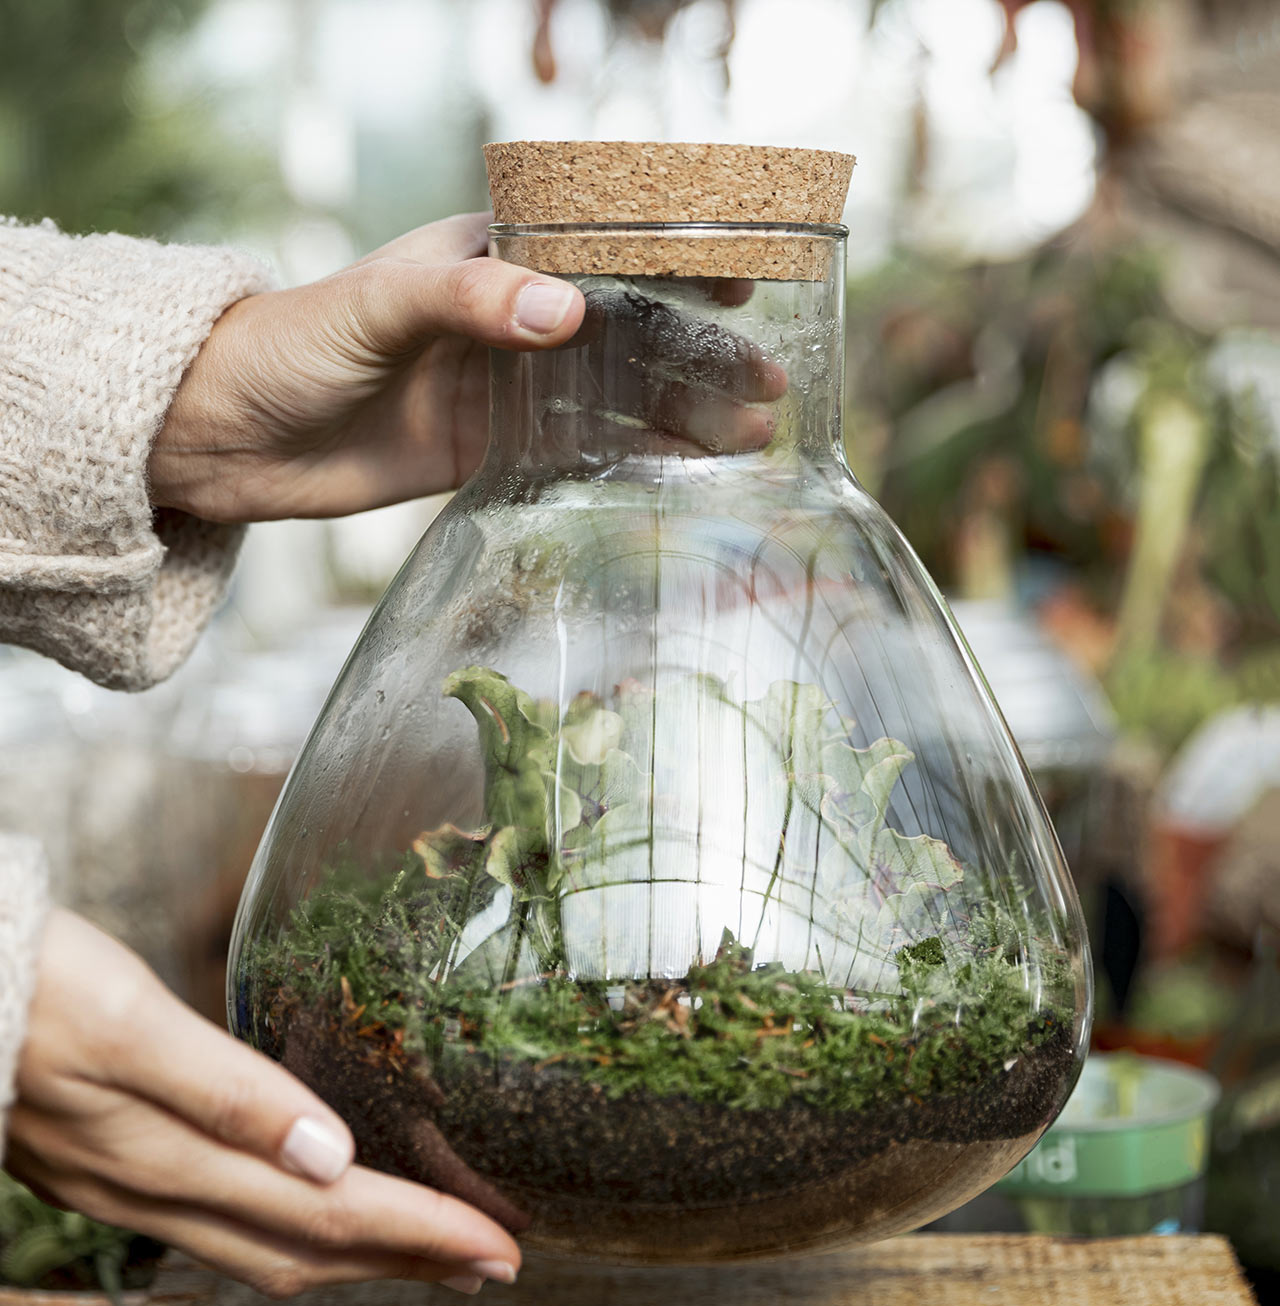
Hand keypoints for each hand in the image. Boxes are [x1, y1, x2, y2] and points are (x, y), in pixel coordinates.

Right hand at [5, 911, 520, 1297]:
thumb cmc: (33, 989)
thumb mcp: (131, 1025)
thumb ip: (228, 1094)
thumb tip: (330, 1160)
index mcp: (172, 1158)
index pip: (329, 1214)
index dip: (420, 1235)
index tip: (498, 1247)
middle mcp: (155, 1190)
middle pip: (306, 1247)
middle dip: (405, 1259)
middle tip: (489, 1260)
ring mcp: (128, 1187)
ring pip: (264, 1246)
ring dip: (354, 1253)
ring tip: (424, 1250)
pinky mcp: (110, 1165)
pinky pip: (222, 1226)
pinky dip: (290, 1229)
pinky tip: (312, 1206)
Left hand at [150, 213, 784, 523]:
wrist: (234, 438)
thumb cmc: (295, 346)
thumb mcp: (380, 307)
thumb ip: (469, 302)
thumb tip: (566, 315)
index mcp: (490, 259)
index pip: (603, 251)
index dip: (676, 263)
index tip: (738, 282)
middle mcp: (510, 320)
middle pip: (628, 333)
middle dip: (699, 355)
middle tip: (766, 385)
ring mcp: (507, 388)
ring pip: (615, 398)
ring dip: (681, 416)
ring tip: (747, 438)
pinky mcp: (493, 449)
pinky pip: (578, 453)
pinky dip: (631, 462)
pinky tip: (681, 473)